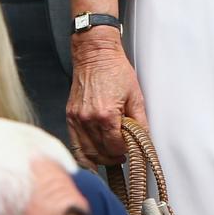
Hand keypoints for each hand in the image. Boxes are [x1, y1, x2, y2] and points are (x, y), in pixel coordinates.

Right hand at [67, 29, 146, 165]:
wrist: (95, 54)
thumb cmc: (115, 70)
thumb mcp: (135, 95)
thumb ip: (139, 121)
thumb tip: (143, 139)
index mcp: (106, 115)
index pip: (115, 147)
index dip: (124, 151)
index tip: (130, 150)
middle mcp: (88, 119)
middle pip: (100, 152)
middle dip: (113, 158)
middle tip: (122, 157)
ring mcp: (77, 119)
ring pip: (86, 152)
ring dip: (99, 159)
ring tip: (109, 158)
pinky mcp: (70, 116)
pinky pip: (75, 144)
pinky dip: (83, 155)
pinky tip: (92, 159)